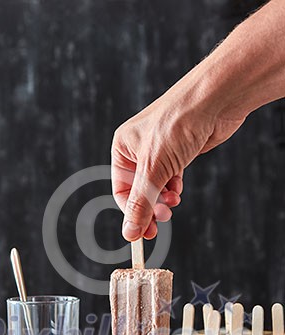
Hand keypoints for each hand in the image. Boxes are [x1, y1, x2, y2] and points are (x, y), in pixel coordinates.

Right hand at [111, 64, 244, 241]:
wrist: (215, 100)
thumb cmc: (178, 124)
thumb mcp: (154, 170)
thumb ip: (141, 204)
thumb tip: (129, 233)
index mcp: (123, 148)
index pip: (122, 190)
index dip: (133, 213)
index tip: (145, 232)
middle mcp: (138, 148)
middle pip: (140, 189)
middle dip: (151, 206)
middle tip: (163, 220)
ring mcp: (160, 150)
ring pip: (157, 185)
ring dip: (165, 198)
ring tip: (174, 200)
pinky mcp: (179, 151)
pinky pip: (172, 177)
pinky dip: (175, 186)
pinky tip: (179, 187)